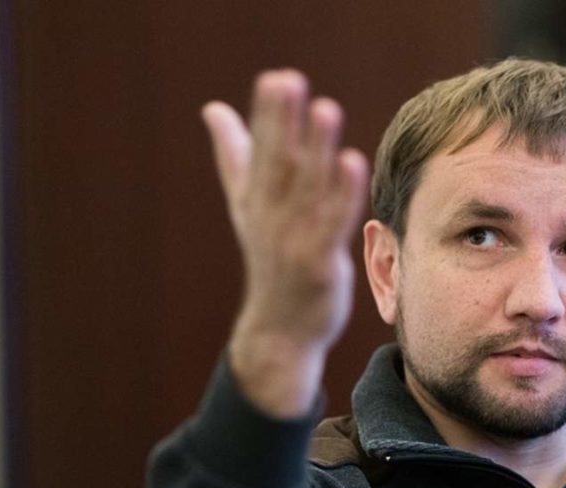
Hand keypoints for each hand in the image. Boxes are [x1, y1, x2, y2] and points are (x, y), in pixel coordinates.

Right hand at [202, 69, 369, 416]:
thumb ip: (236, 156)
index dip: (269, 116)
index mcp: (255, 200)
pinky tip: (351, 163)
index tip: (276, 78)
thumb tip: (214, 109)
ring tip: (325, 109)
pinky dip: (341, 195)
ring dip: (316, 150)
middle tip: (290, 81)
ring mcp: (294, 242)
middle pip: (279, 165)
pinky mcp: (319, 264)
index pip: (261, 151)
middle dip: (284, 124)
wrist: (279, 331)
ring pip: (306, 190)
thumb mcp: (248, 207)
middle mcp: (271, 219)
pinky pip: (331, 225)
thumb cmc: (270, 262)